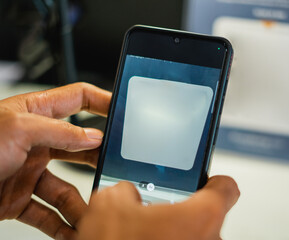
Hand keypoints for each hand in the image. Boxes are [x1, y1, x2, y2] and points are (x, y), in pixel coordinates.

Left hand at [0, 83, 110, 239]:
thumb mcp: (17, 129)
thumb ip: (61, 132)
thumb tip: (93, 136)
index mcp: (36, 114)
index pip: (79, 99)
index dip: (103, 101)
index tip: (124, 110)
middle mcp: (37, 141)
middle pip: (80, 147)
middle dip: (99, 159)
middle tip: (117, 168)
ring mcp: (30, 171)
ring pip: (67, 187)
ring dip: (81, 204)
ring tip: (93, 215)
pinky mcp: (20, 198)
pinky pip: (48, 212)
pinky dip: (62, 224)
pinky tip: (74, 231)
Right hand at [78, 176, 239, 239]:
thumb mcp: (110, 206)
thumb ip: (125, 191)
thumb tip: (125, 194)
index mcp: (201, 217)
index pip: (226, 188)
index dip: (214, 183)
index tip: (207, 182)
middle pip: (206, 217)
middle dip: (181, 215)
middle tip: (158, 214)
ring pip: (194, 239)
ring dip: (174, 237)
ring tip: (145, 236)